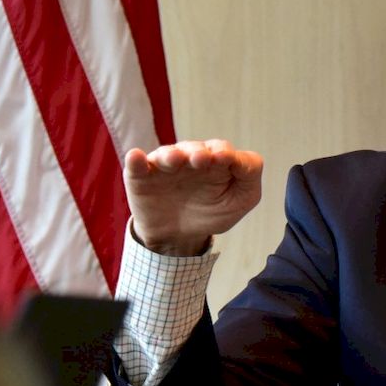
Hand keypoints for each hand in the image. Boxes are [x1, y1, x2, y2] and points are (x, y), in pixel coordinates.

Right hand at [123, 140, 263, 254]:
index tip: (227, 159)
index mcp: (217, 161)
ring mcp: (166, 166)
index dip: (226, 154)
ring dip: (171, 155)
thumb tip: (241, 161)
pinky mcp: (142, 177)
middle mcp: (191, 158)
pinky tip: (136, 157)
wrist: (178, 236)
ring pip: (168, 154)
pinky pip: (137, 165)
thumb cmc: (212, 212)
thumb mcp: (239, 200)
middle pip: (195, 149)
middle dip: (198, 153)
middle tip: (201, 159)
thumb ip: (248, 179)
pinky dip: (136, 160)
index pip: (223, 150)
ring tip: (174, 160)